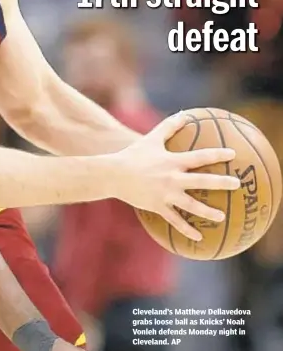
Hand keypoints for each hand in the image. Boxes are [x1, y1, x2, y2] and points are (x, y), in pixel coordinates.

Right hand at [113, 112, 240, 240]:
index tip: (232, 155)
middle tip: (237, 184)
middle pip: (202, 181)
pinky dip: (187, 229)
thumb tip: (185, 113)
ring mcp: (165, 194)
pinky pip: (175, 220)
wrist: (113, 174)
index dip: (217, 154)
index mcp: (173, 161)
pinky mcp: (157, 207)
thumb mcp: (152, 138)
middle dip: (221, 183)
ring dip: (208, 212)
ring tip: (222, 216)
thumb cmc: (134, 154)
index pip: (200, 157)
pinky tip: (199, 237)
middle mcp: (172, 178)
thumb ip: (170, 126)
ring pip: (191, 205)